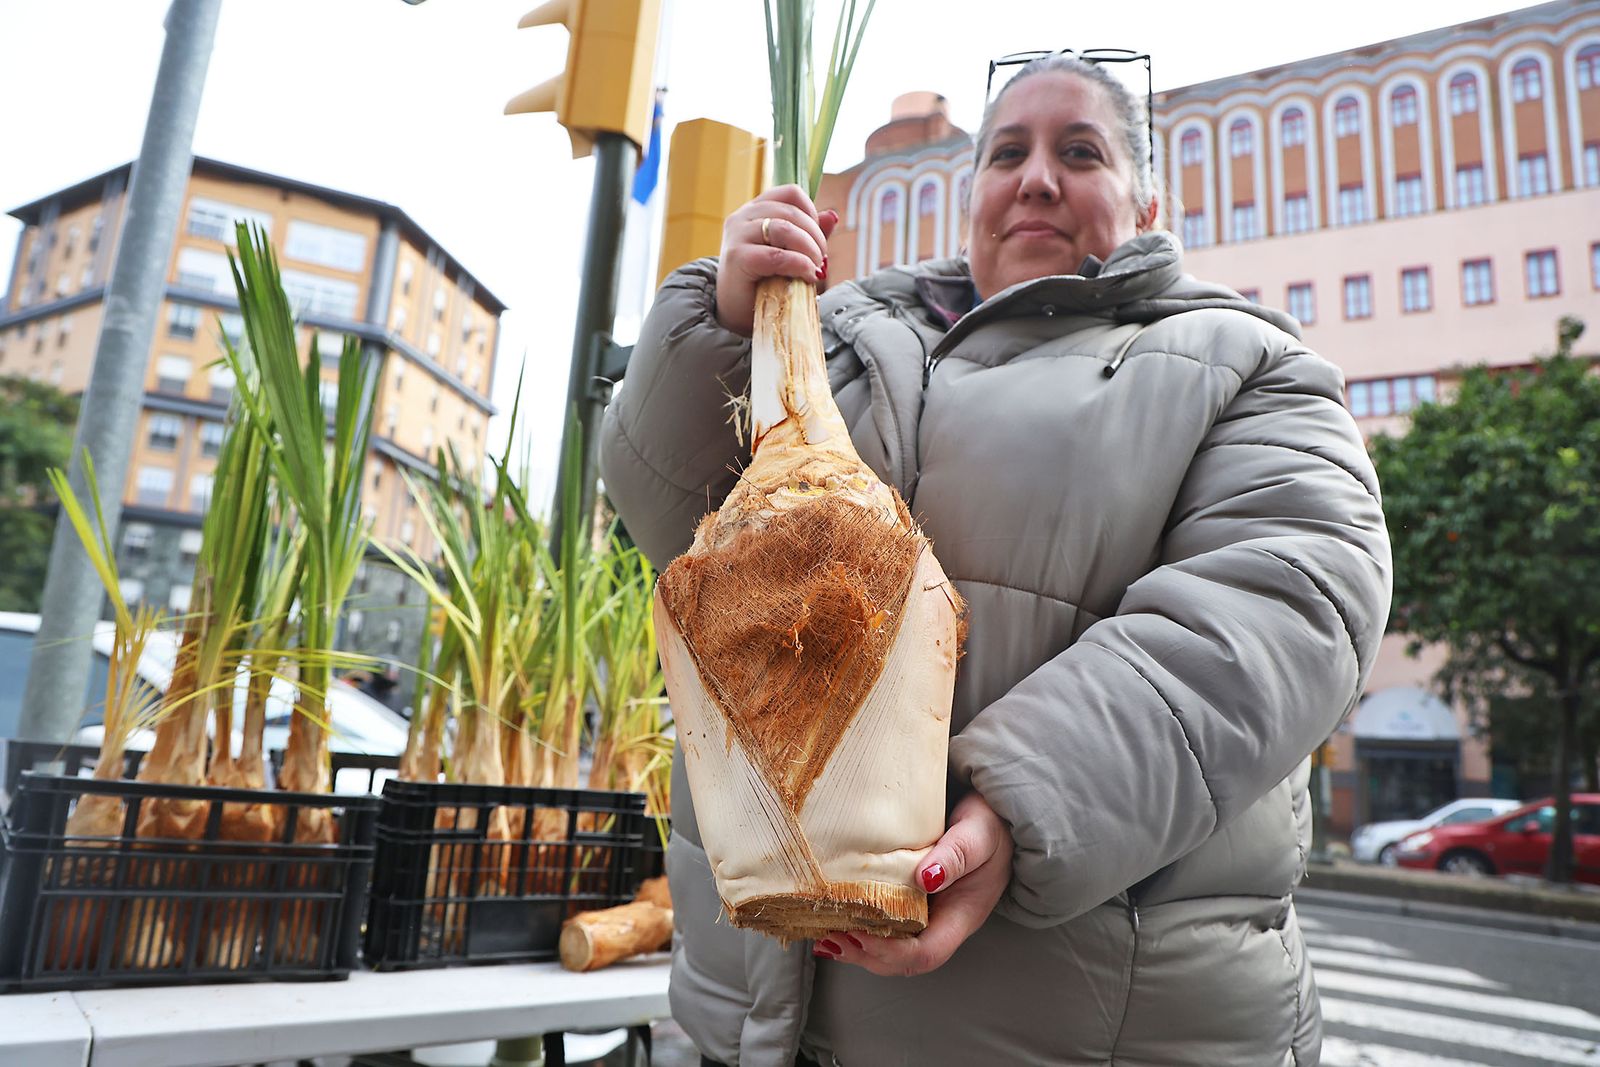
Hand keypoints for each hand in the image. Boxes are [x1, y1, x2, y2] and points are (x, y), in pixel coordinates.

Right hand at [715, 185, 839, 335]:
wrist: (735, 314)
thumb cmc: (762, 283)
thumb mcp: (789, 253)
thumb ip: (808, 234)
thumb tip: (833, 215)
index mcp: (755, 210)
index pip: (790, 193)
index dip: (811, 212)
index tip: (816, 237)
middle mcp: (743, 217)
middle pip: (791, 212)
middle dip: (815, 237)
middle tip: (821, 260)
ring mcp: (737, 235)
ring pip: (785, 228)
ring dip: (809, 249)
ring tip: (815, 268)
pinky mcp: (737, 258)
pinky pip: (776, 255)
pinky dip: (799, 265)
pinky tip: (806, 276)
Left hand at [814, 791, 1012, 976]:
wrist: (994, 813)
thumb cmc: (990, 822)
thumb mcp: (979, 833)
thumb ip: (956, 855)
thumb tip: (925, 878)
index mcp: (962, 915)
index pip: (927, 952)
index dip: (891, 952)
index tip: (859, 934)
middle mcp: (943, 922)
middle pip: (904, 959)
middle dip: (866, 955)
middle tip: (831, 938)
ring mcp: (928, 914)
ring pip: (892, 946)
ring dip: (858, 946)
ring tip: (825, 936)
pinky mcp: (912, 899)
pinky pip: (886, 923)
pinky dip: (859, 926)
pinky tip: (834, 919)